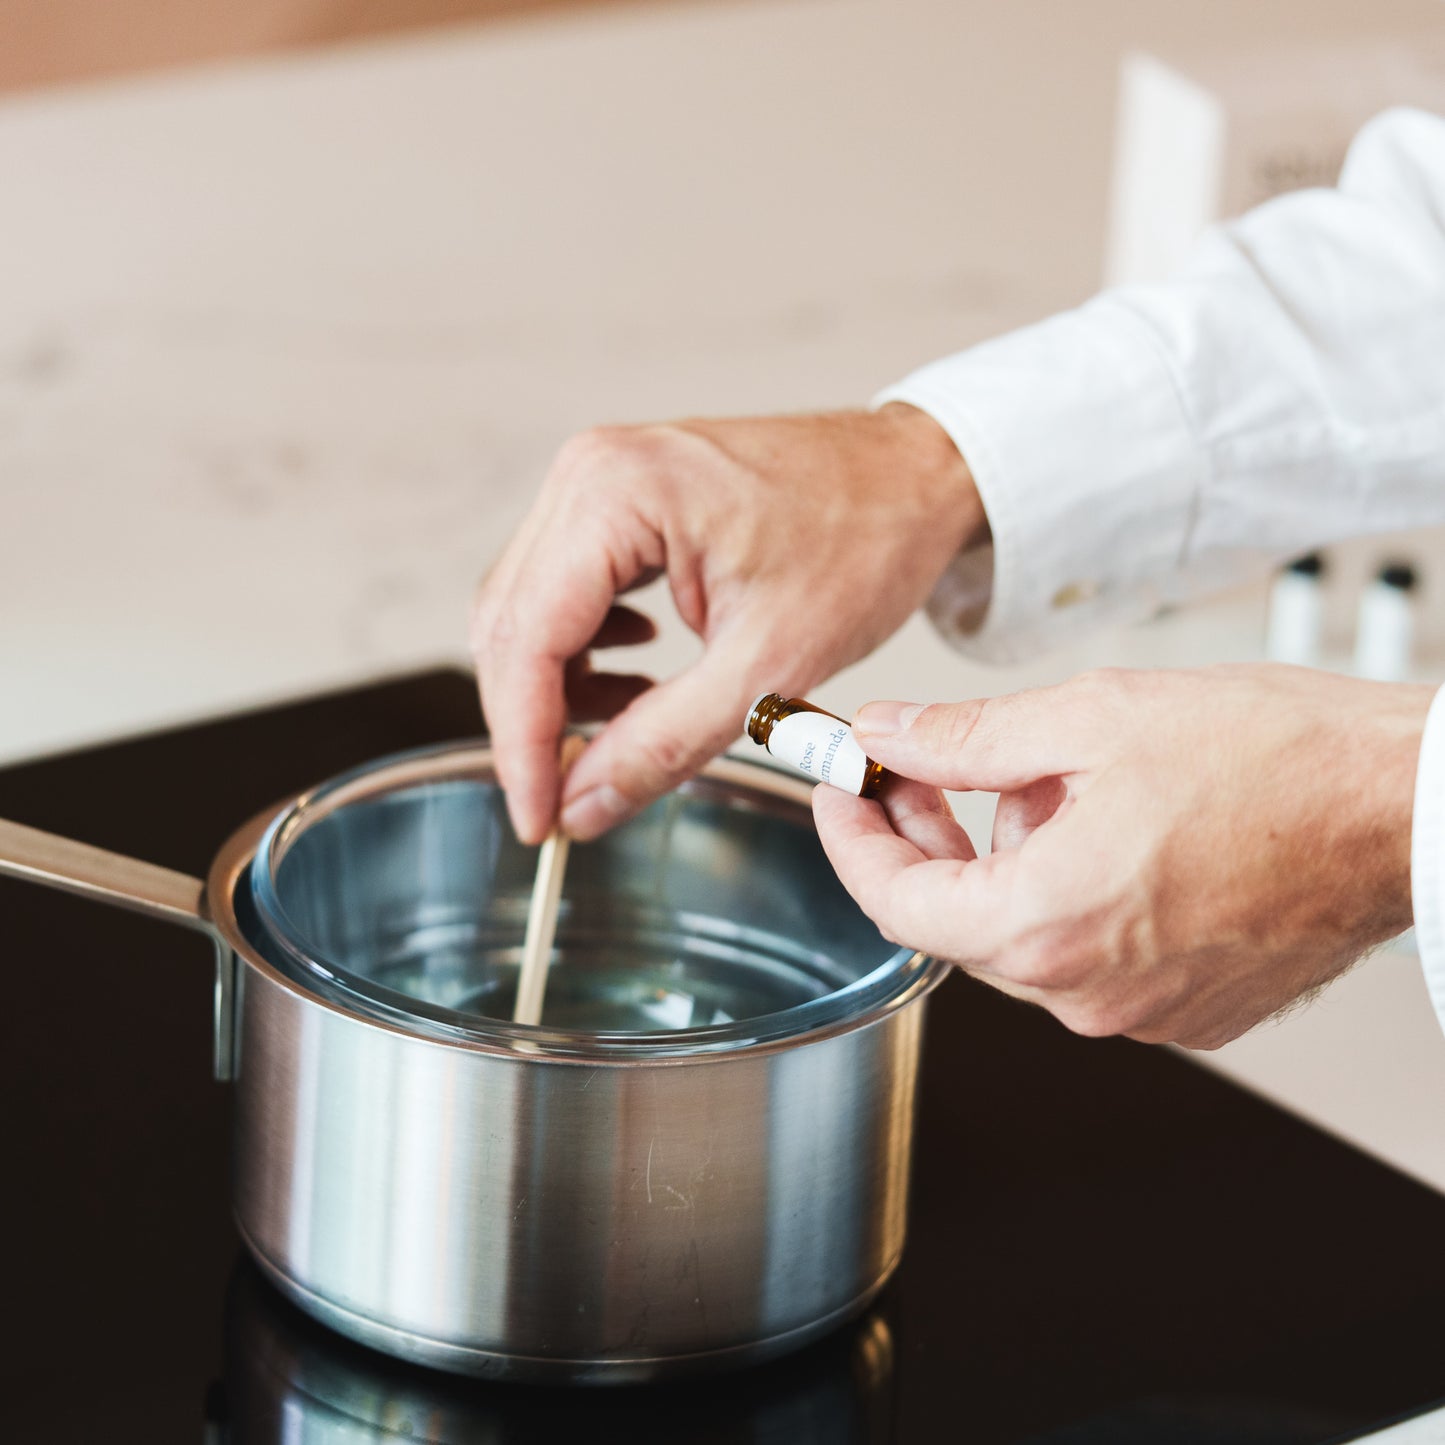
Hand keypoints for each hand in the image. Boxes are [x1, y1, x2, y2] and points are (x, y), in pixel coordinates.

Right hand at [471, 406, 983, 842]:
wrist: (914, 476)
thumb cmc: (863, 542)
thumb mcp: (766, 665)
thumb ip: (663, 743)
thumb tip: (582, 805)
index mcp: (617, 494)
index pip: (526, 639)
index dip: (523, 744)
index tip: (538, 820)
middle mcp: (590, 472)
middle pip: (511, 624)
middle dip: (535, 722)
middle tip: (570, 799)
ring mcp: (599, 478)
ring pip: (530, 610)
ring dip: (561, 687)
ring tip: (633, 725)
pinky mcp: (618, 496)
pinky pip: (565, 586)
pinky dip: (584, 648)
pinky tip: (640, 673)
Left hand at [813, 665, 1432, 1048]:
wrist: (1405, 807)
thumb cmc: (1279, 760)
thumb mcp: (1090, 719)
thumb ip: (965, 739)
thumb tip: (888, 736)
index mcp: (1046, 923)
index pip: (893, 899)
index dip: (850, 835)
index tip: (842, 788)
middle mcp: (1085, 992)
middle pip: (954, 918)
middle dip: (928, 836)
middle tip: (924, 766)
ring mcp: (1138, 1013)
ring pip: (1022, 932)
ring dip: (1007, 858)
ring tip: (1056, 780)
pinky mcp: (1184, 1011)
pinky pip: (1086, 954)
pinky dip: (1068, 891)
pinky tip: (1106, 828)